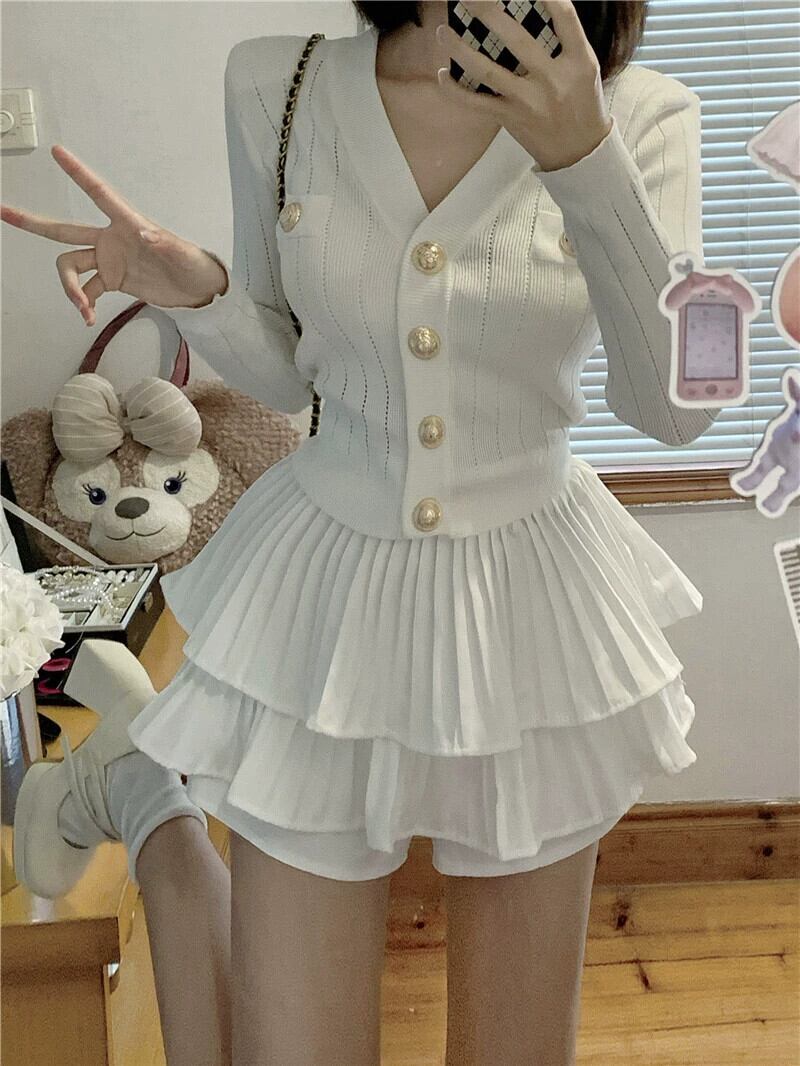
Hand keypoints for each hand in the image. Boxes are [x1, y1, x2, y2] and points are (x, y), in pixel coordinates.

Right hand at [1, 144, 228, 327]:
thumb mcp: (183, 254)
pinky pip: (87, 290)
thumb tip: (148, 233)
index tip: (58, 152)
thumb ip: (164, 243)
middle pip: (65, 230)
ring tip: (83, 308)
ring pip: (70, 266)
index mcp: (128, 223)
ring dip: (70, 288)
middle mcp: (111, 238)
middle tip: (5, 212)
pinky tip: (89, 317)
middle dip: (34, 223)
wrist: (198, 291)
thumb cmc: (194, 266)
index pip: (99, 194)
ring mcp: (109, 259)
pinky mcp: (112, 279)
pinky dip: (84, 304)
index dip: (79, 174)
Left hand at [434, 0, 612, 171]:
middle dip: (489, 12)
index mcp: (578, 61)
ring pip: (487, 71)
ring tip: (442, 31)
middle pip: (517, 39)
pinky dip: (455, 91)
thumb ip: (564, 42)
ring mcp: (528, 101)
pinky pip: (476, 103)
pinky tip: (441, 74)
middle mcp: (552, 79)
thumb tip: (531, 11)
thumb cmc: (581, 102)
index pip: (565, 17)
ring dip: (461, 50)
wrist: (579, 151)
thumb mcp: (584, 68)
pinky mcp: (510, 118)